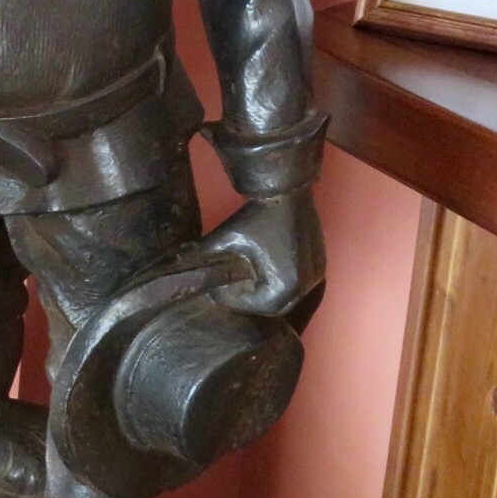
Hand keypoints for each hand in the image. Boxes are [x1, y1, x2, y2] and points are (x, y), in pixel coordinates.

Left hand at [198, 186, 323, 321]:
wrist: (285, 190)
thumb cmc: (256, 215)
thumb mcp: (226, 237)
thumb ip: (203, 254)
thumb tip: (178, 263)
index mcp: (287, 283)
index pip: (258, 307)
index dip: (235, 301)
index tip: (218, 291)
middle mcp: (306, 284)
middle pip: (275, 306)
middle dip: (251, 301)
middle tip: (229, 289)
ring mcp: (316, 274)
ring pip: (289, 297)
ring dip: (267, 294)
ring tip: (244, 281)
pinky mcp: (319, 264)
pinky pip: (300, 286)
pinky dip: (281, 285)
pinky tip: (263, 273)